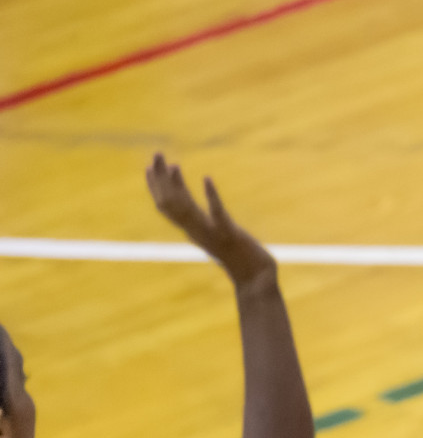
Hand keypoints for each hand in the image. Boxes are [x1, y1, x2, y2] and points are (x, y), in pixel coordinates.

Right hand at [145, 153, 275, 287]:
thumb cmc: (242, 261)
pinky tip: (207, 179)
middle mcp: (198, 232)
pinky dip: (211, 196)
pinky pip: (217, 214)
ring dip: (178, 184)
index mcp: (194, 232)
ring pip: (186, 207)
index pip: (168, 207)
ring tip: (172, 164)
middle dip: (160, 179)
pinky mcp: (230, 235)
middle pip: (170, 203)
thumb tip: (200, 215)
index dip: (157, 187)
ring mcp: (212, 234)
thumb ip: (208, 227)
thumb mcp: (219, 240)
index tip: (150, 167)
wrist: (256, 283)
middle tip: (156, 154)